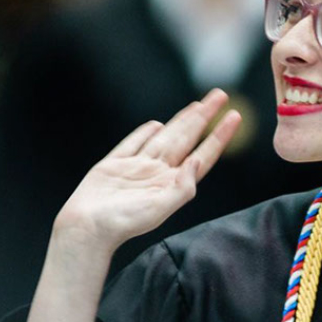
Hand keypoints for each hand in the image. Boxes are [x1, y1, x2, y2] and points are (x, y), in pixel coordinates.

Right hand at [53, 88, 240, 254]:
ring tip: (198, 106)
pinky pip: (134, 143)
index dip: (219, 136)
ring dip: (182, 120)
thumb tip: (197, 160)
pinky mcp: (114, 164)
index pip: (203, 155)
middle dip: (204, 117)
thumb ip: (182, 187)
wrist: (87, 226)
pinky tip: (157, 124)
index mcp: (172, 184)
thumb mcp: (160, 208)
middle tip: (220, 95)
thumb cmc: (124, 222)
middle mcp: (158, 173)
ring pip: (165, 137)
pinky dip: (145, 132)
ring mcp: (137, 167)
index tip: (233, 117)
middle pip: (186, 138)